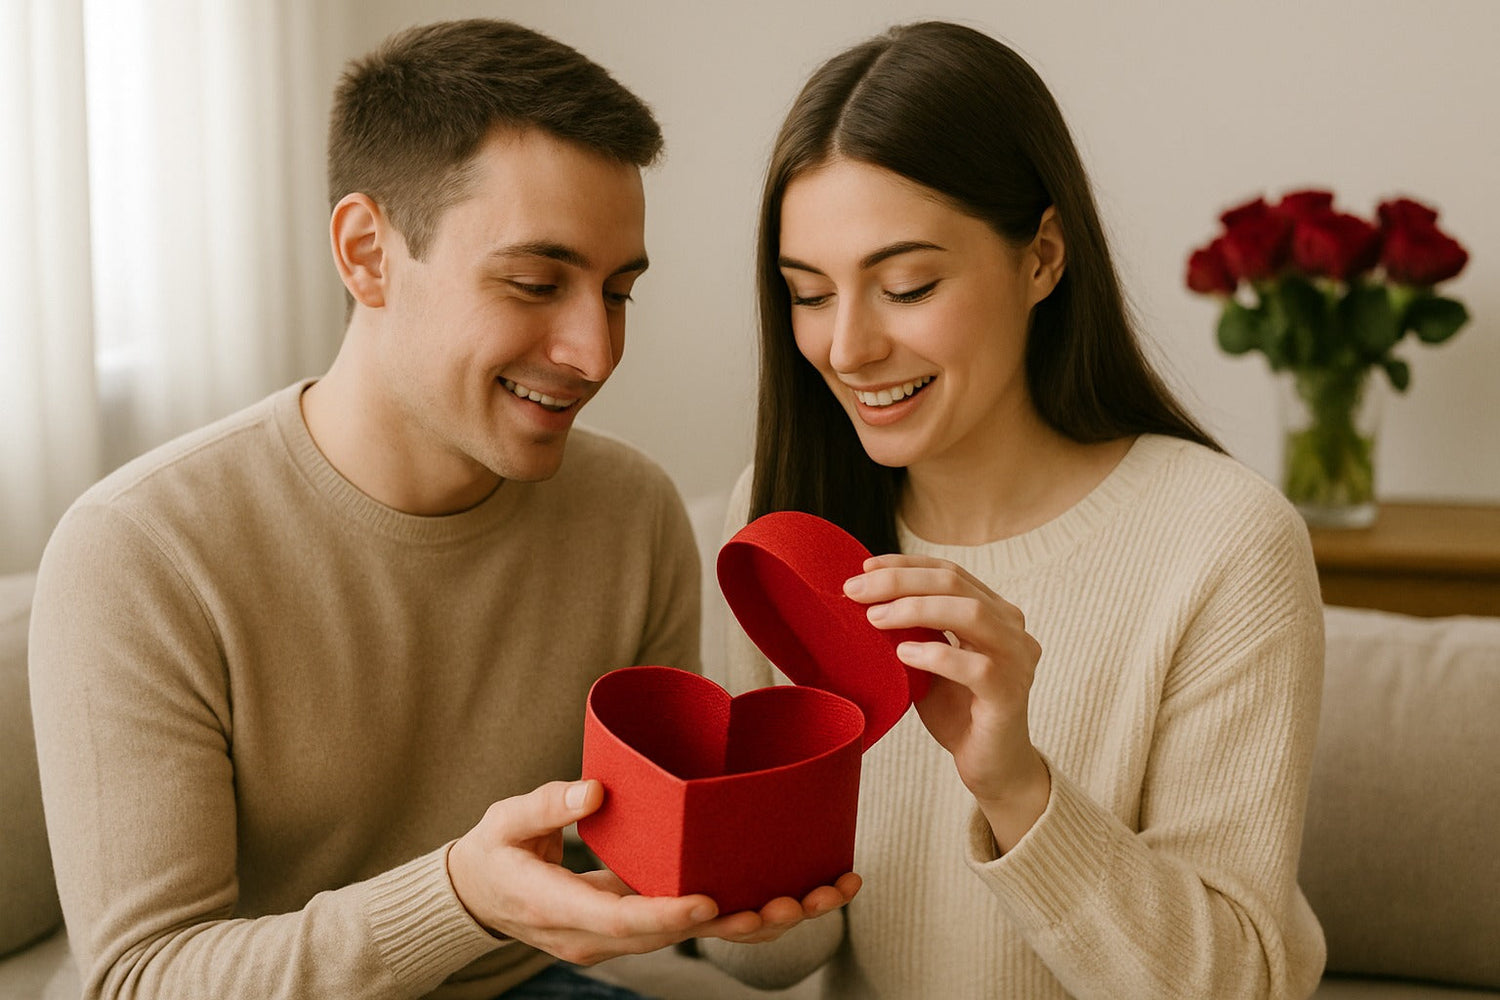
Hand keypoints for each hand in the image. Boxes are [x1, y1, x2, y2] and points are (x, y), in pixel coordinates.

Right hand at [446, 780, 857, 963]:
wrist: (481, 896)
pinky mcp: (647, 922)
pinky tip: (801, 890)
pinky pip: (705, 923)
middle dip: (744, 921)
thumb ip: (545, 806)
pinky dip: (754, 909)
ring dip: (766, 919)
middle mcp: (603, 938)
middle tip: (797, 898)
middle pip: (682, 937)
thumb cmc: (495, 853)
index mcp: (565, 914)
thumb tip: (592, 790)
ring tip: (824, 892)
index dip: (668, 916)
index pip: (623, 923)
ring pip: (705, 936)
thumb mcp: (505, 823)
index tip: (710, 902)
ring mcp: (627, 936)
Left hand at [844, 554, 1049, 850]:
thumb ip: (912, 631)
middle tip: (855, 590)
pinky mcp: (1010, 694)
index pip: (950, 572)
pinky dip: (935, 655)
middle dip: (900, 581)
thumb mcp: (928, 662)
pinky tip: (904, 655)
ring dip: (915, 609)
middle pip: (955, 584)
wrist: (991, 766)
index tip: (864, 567)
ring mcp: (1017, 659)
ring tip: (874, 619)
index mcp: (995, 613)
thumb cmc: (958, 711)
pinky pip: (976, 666)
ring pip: (970, 614)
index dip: (906, 564)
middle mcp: (1012, 628)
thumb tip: (865, 600)